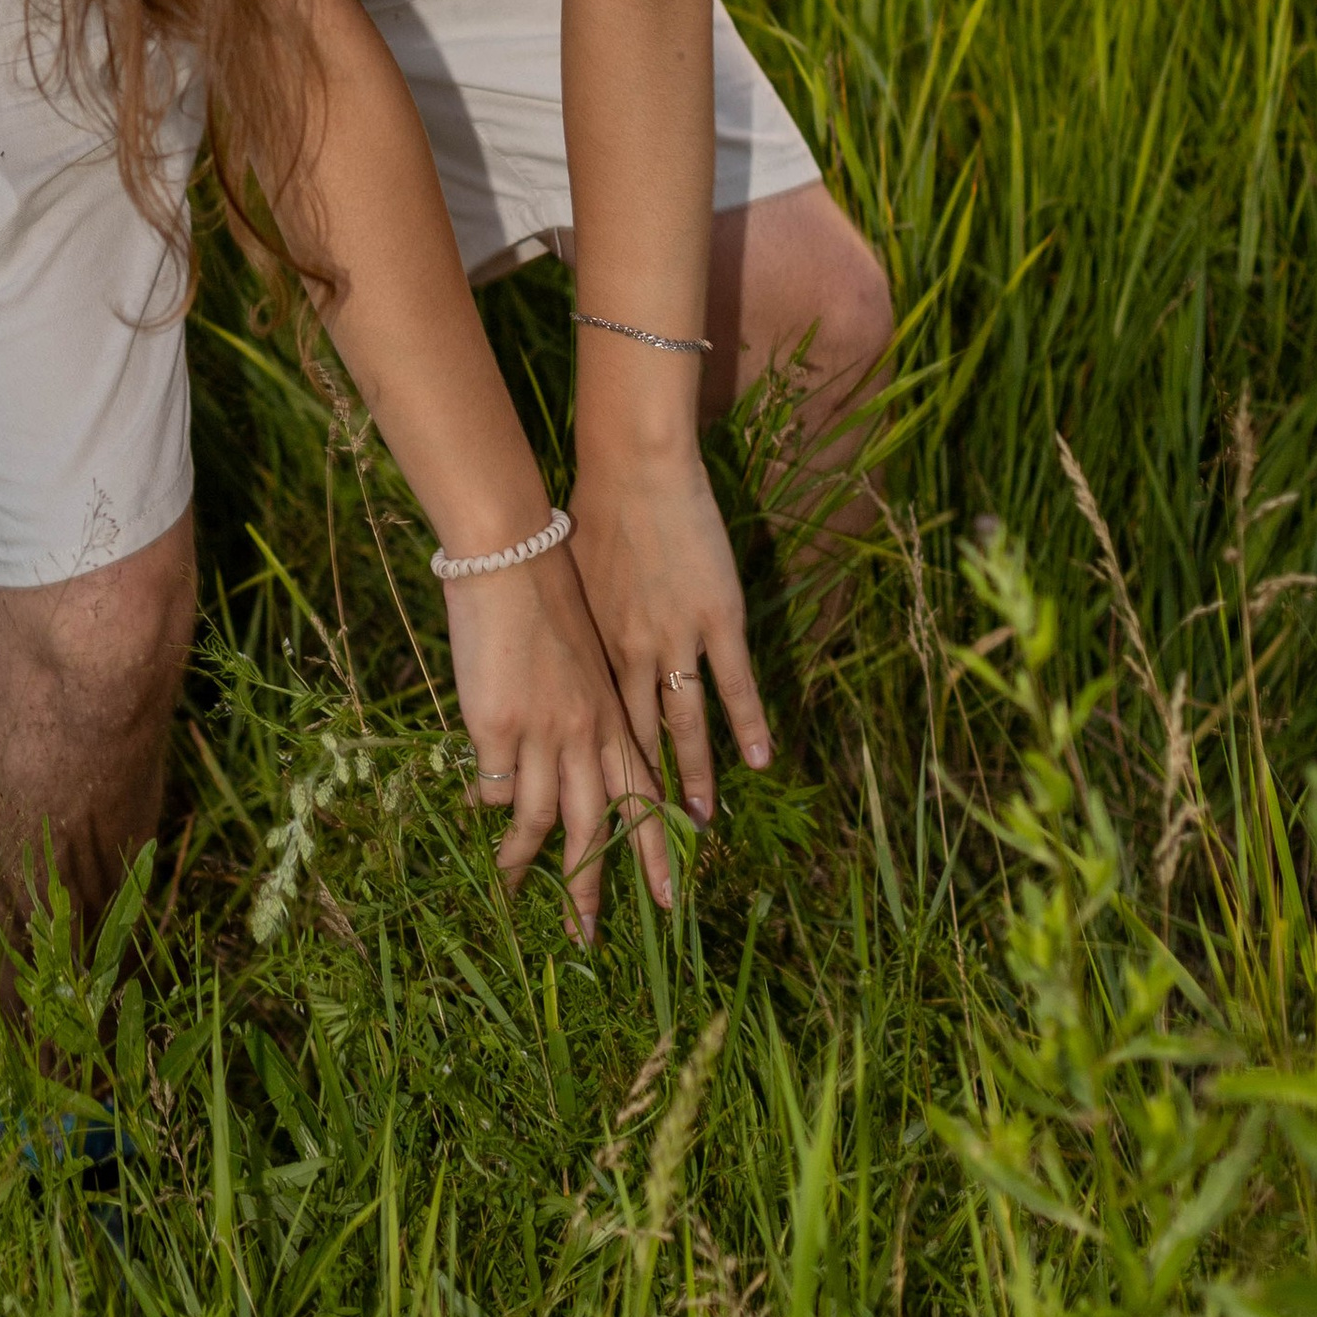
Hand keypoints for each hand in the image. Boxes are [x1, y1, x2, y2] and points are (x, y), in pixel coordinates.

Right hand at [443, 535, 668, 931]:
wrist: (514, 554)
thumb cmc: (549, 596)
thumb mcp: (585, 659)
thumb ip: (587, 710)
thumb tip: (570, 757)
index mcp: (615, 711)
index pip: (644, 795)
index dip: (658, 849)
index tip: (671, 898)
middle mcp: (588, 731)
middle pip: (598, 827)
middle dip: (591, 886)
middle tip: (586, 934)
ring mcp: (544, 732)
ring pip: (539, 821)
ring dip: (524, 864)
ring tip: (511, 892)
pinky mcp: (498, 727)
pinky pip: (492, 787)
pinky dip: (485, 806)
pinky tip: (474, 812)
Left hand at [566, 432, 771, 829]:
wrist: (631, 467)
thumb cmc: (591, 512)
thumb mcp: (568, 578)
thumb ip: (571, 623)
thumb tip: (556, 654)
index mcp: (592, 646)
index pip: (597, 730)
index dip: (600, 775)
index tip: (598, 822)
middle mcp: (629, 654)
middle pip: (635, 742)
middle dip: (641, 800)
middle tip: (647, 849)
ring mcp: (675, 638)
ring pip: (682, 724)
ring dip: (693, 778)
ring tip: (700, 826)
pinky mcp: (717, 617)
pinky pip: (733, 684)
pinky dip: (747, 724)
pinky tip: (759, 762)